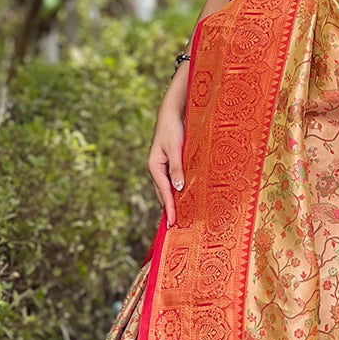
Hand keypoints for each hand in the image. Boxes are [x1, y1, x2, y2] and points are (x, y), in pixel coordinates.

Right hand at [148, 69, 187, 224]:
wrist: (172, 113)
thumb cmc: (173, 129)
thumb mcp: (176, 148)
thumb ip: (177, 168)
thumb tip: (178, 189)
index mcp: (155, 166)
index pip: (163, 192)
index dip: (169, 208)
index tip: (173, 223)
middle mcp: (156, 168)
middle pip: (163, 194)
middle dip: (170, 209)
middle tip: (177, 227)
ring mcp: (162, 167)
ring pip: (167, 189)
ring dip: (173, 202)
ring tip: (180, 218)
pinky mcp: (169, 163)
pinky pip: (172, 181)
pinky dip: (177, 191)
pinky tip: (184, 198)